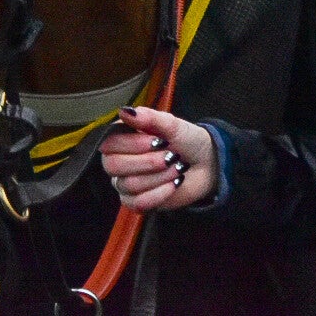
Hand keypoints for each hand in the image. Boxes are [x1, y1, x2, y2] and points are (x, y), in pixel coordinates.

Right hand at [99, 106, 217, 212]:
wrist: (206, 163)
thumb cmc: (186, 140)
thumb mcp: (171, 124)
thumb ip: (148, 117)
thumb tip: (124, 111)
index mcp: (122, 138)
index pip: (109, 144)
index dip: (132, 144)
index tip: (158, 141)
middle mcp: (118, 161)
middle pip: (114, 166)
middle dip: (147, 162)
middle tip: (170, 156)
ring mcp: (125, 183)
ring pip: (129, 184)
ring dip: (159, 176)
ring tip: (177, 168)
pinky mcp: (137, 202)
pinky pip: (138, 203)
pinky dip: (160, 194)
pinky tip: (174, 184)